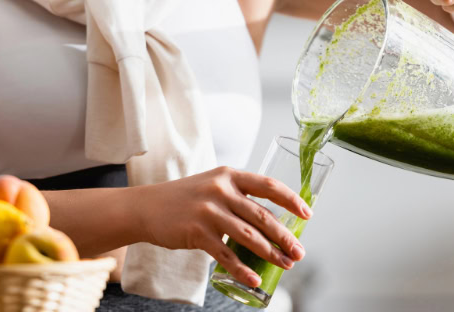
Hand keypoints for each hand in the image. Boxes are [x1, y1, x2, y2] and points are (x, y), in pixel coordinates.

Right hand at [134, 166, 311, 287]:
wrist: (146, 207)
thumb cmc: (185, 198)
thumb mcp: (213, 185)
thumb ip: (238, 196)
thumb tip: (272, 222)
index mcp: (229, 175)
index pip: (269, 185)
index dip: (291, 200)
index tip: (308, 215)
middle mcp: (221, 189)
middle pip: (262, 216)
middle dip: (285, 237)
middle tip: (300, 252)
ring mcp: (208, 211)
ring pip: (248, 236)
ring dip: (271, 254)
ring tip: (286, 265)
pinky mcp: (196, 232)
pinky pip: (225, 255)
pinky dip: (242, 269)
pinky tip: (254, 279)